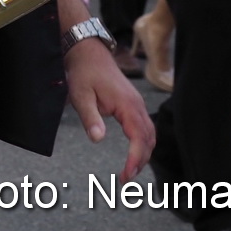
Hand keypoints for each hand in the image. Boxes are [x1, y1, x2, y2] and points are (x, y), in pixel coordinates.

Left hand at [66, 36, 154, 180]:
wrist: (88, 52)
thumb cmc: (84, 72)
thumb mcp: (80, 96)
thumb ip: (90, 118)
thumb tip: (98, 139)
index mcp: (127, 105)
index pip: (138, 137)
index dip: (135, 158)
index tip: (126, 174)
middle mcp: (136, 105)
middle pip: (148, 138)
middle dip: (141, 160)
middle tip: (126, 178)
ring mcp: (136, 104)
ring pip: (149, 133)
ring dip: (143, 153)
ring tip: (130, 170)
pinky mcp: (132, 103)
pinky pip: (144, 126)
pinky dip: (143, 142)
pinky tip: (135, 152)